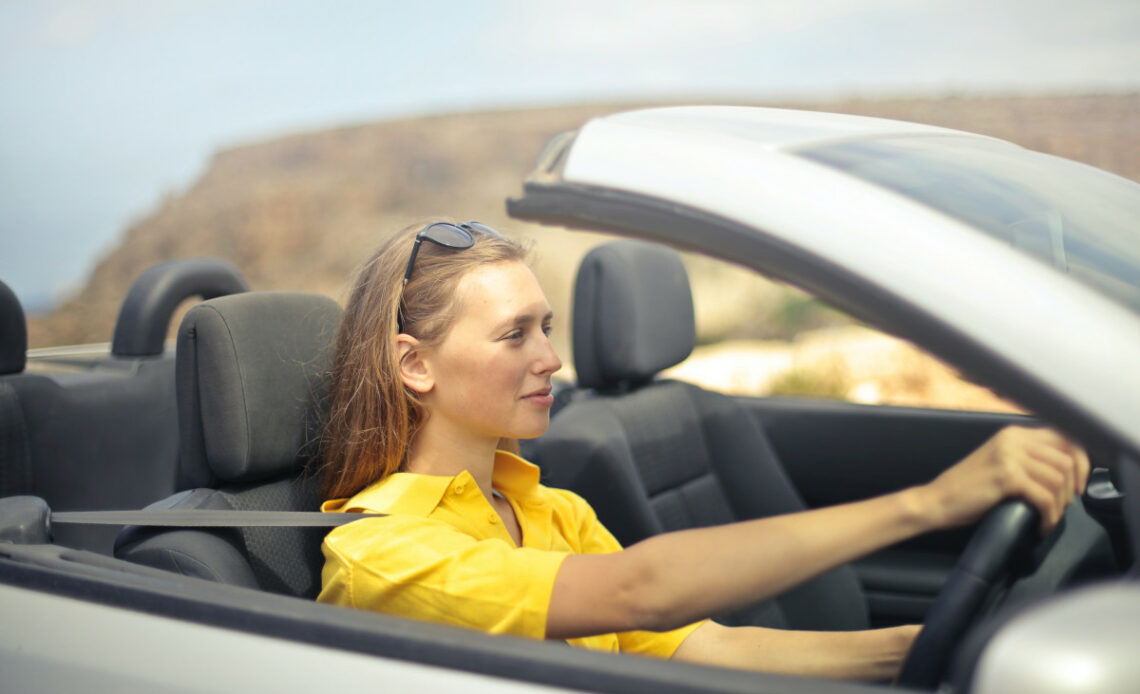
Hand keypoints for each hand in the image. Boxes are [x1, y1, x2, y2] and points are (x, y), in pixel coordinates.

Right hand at [921, 426, 1089, 533]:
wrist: (936, 501)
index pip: (1065, 438)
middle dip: (1072, 488)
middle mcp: (1013, 439)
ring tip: (1048, 518)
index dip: (1081, 462)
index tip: (1078, 485)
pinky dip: (1049, 516)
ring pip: (1058, 479)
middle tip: (1062, 507)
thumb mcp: (1000, 464)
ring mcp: (1009, 456)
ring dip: (1060, 505)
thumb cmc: (968, 490)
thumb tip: (1066, 473)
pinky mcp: (1006, 477)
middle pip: (1066, 459)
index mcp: (1013, 434)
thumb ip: (1028, 460)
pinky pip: (1044, 497)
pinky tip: (1041, 526)